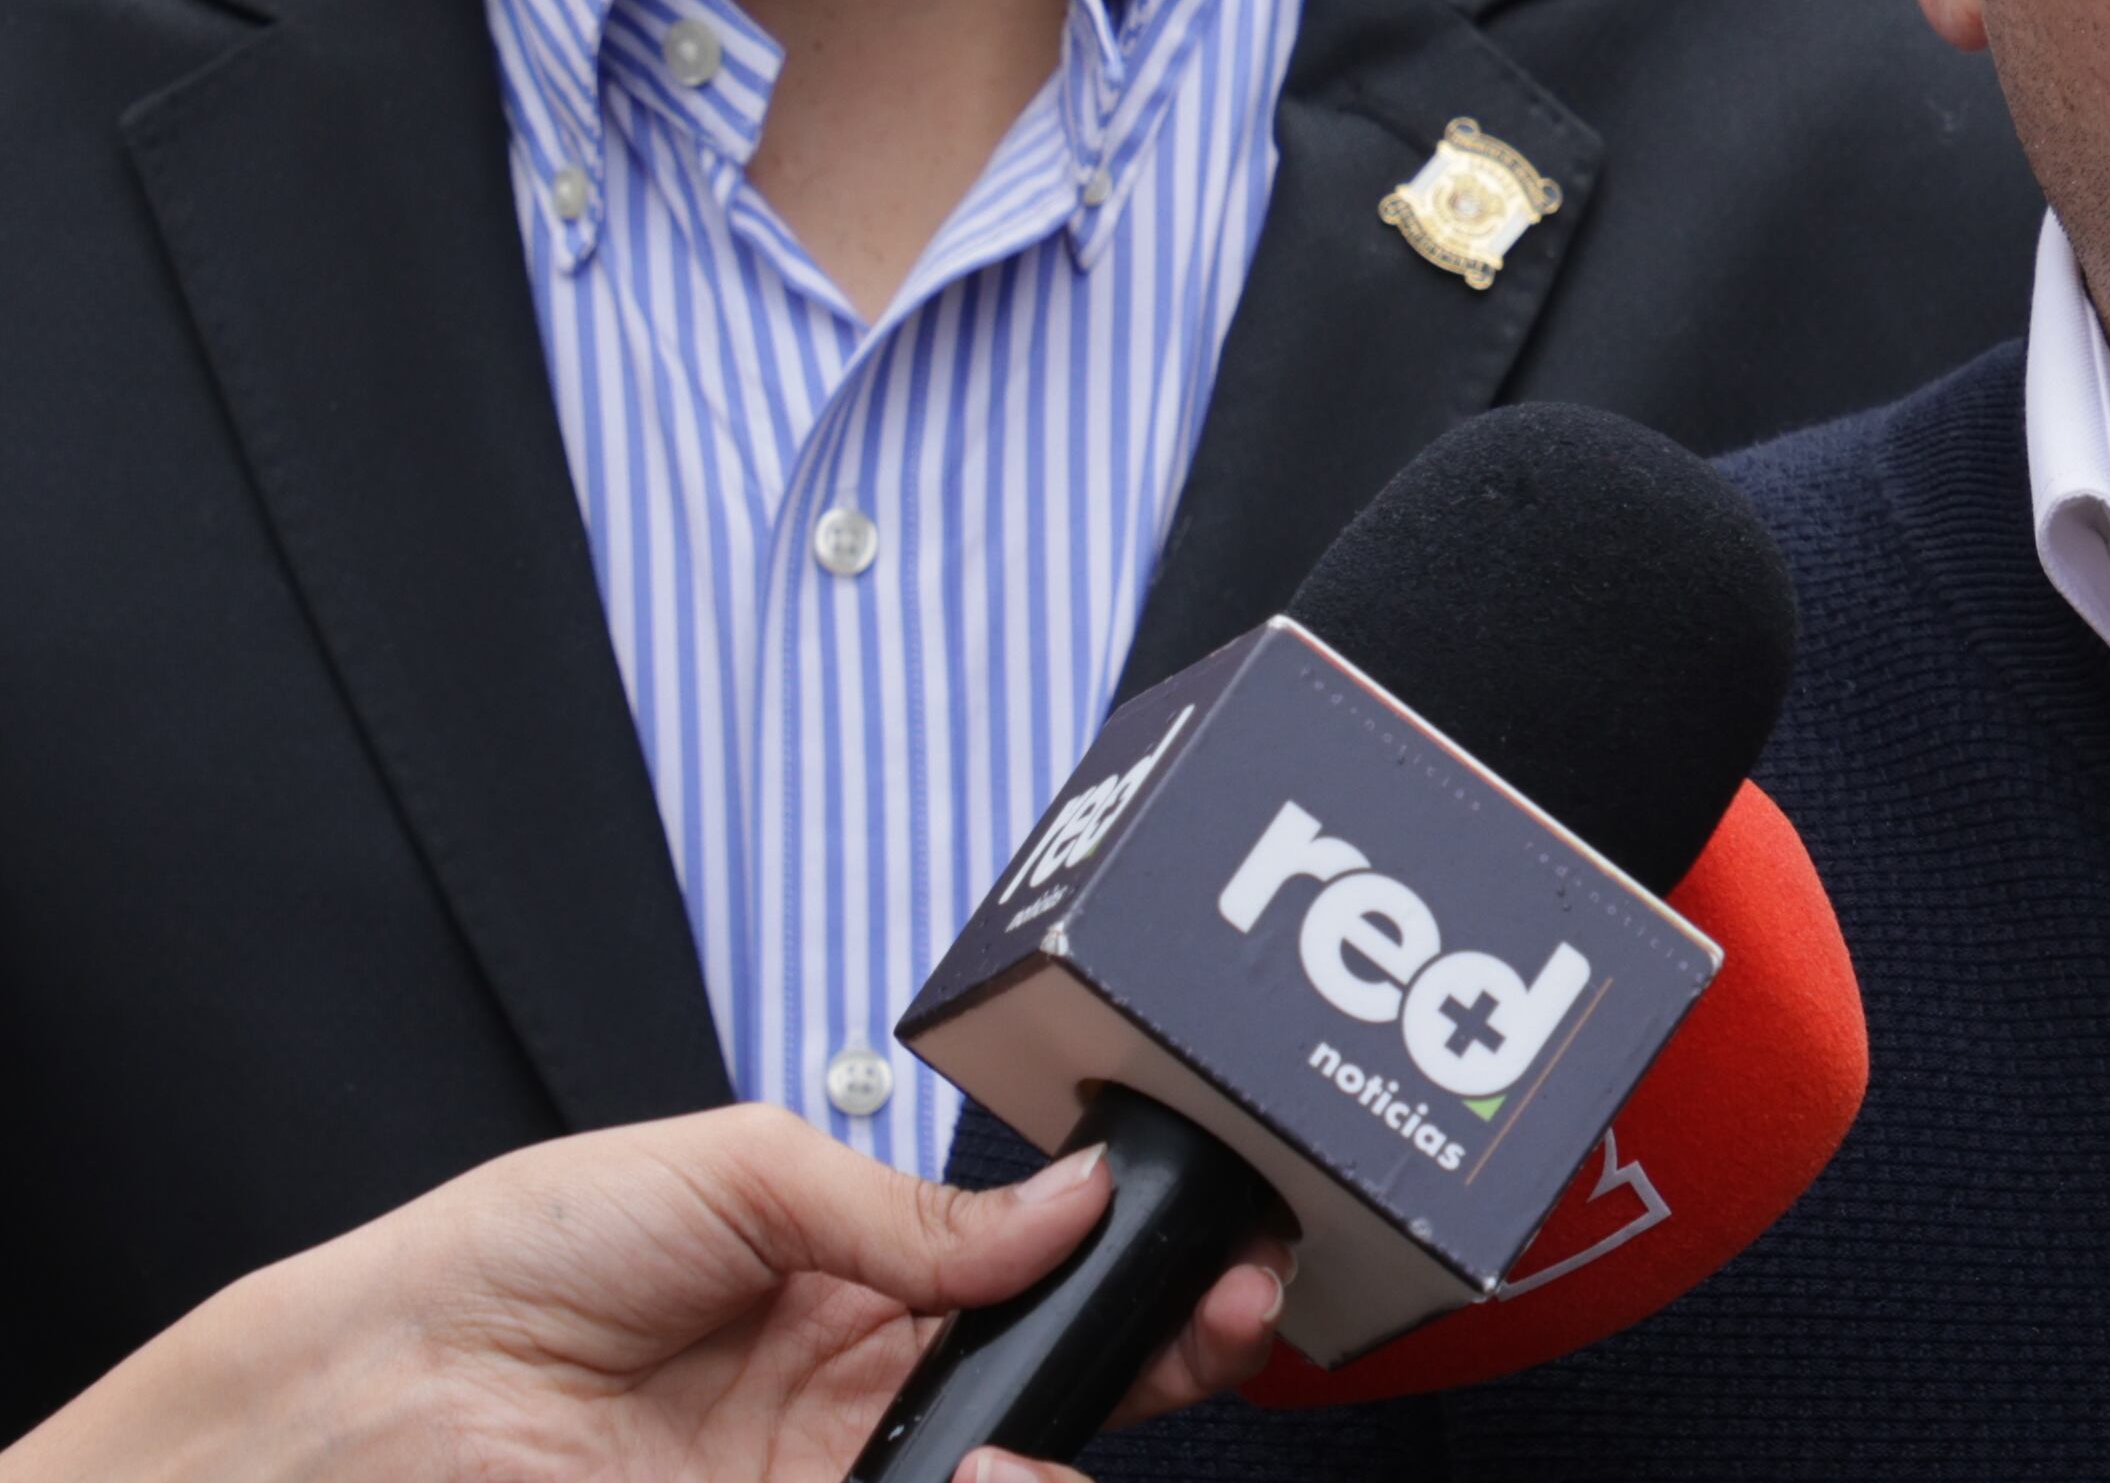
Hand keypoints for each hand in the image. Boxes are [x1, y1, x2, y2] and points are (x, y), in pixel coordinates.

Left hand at [6, 1104, 1285, 1482]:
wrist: (364, 1415)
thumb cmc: (505, 1266)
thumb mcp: (729, 1172)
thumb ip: (908, 1204)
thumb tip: (1068, 1199)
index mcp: (850, 1275)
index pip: (1034, 1272)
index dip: (1133, 1259)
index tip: (1220, 1242)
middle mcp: (855, 1390)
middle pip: (1050, 1382)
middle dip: (1156, 1348)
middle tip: (1229, 1314)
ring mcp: (823, 1478)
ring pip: (1001, 1470)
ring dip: (1052, 1448)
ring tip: (1043, 1431)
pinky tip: (985, 1470)